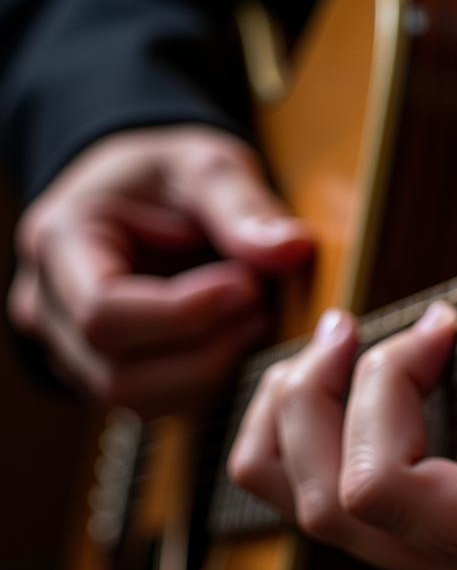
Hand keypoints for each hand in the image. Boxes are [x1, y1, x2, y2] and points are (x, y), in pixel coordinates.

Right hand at [7, 125, 312, 415]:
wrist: (146, 196)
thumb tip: (295, 249)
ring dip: (212, 369)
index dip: (183, 312)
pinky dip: (208, 379)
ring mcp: (73, 350)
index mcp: (57, 243)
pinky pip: (158, 404)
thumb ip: (243, 207)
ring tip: (256, 317)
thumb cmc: (169, 176)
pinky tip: (239, 337)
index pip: (103, 312)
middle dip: (206, 347)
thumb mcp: (206, 166)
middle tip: (262, 302)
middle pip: (119, 372)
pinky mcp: (110, 374)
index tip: (248, 284)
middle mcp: (50, 307)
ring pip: (140, 400)